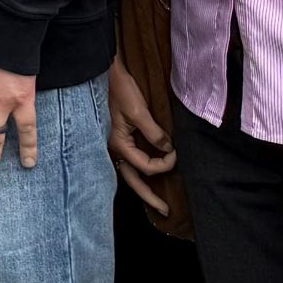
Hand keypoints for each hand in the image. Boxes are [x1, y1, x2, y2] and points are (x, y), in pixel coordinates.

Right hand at [105, 57, 176, 219]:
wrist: (106, 70)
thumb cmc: (119, 88)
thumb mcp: (138, 110)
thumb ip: (153, 132)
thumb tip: (168, 150)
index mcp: (118, 143)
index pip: (146, 166)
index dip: (164, 164)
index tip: (176, 153)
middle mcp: (115, 148)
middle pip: (133, 180)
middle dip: (150, 197)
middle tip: (166, 211)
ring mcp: (115, 144)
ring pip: (130, 173)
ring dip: (144, 188)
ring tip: (158, 201)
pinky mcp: (118, 138)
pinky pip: (130, 162)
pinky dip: (140, 172)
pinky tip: (148, 177)